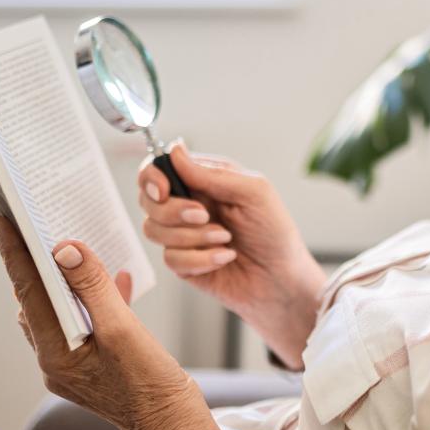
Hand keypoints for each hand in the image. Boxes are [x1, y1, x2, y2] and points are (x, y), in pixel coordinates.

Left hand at [0, 215, 203, 429]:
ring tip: (72, 246)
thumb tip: (65, 249)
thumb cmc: (151, 386)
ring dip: (67, 278)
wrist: (174, 426)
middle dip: (36, 262)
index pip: (29, 292)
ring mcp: (73, 363)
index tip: (0, 221)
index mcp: (55, 354)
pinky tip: (117, 281)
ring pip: (60, 309)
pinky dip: (95, 298)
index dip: (14, 253)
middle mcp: (55, 360)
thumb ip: (92, 287)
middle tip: (31, 225)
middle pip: (37, 300)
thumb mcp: (123, 329)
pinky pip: (85, 320)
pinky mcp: (93, 362)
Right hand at [138, 143, 325, 368]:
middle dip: (173, 210)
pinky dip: (201, 259)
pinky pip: (171, 258)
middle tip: (205, 216)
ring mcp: (183, 235)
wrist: (282, 278)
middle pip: (148, 199)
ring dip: (193, 236)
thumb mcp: (252, 192)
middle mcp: (189, 205)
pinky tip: (224, 258)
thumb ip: (212, 173)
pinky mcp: (184, 263)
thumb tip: (175, 150)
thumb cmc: (274, 231)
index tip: (163, 190)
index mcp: (204, 181)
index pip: (159, 169)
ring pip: (154, 230)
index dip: (151, 176)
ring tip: (226, 239)